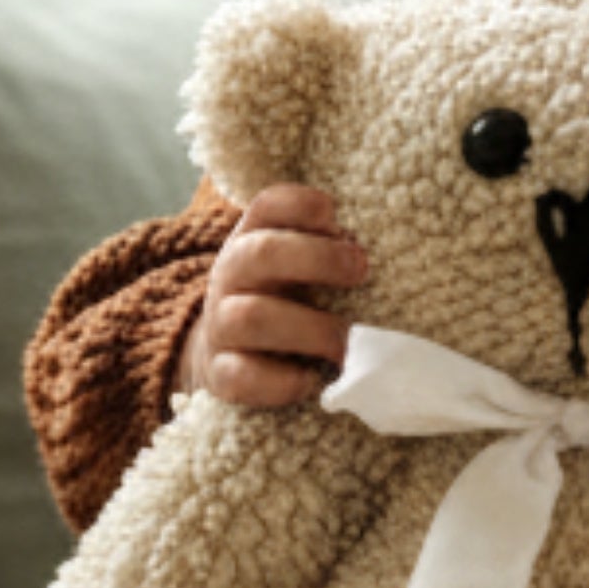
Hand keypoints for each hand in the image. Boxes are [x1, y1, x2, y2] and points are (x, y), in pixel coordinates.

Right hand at [180, 185, 368, 406]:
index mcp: (252, 238)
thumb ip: (327, 252)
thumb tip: (368, 257)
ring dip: (310, 329)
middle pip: (261, 253)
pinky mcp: (220, 374)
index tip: (337, 218)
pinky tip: (313, 381)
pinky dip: (283, 382)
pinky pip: (243, 377)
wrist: (223, 354)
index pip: (268, 205)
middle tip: (361, 271)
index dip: (303, 205)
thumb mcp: (297, 267)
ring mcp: (220, 325)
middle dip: (318, 259)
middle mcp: (230, 275)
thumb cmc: (282, 302)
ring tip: (347, 343)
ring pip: (251, 317)